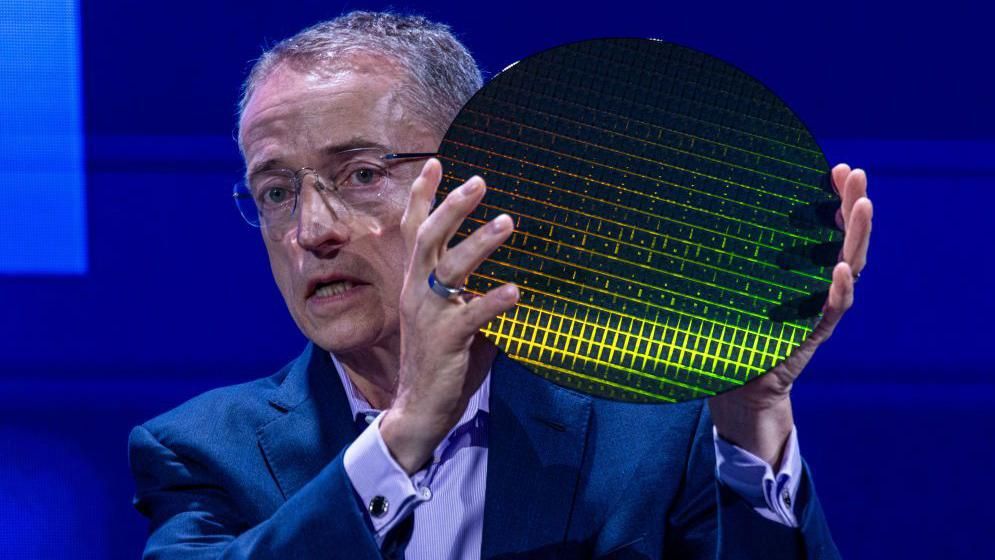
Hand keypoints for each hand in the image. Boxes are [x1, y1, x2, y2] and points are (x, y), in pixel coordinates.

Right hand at [380, 159, 518, 473]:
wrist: (418, 406)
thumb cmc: (440, 358)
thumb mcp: (450, 316)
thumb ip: (468, 291)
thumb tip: (506, 268)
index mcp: (417, 282)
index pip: (415, 230)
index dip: (423, 196)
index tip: (436, 162)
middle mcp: (418, 291)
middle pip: (429, 238)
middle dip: (452, 206)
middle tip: (478, 181)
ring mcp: (430, 315)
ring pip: (450, 269)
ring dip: (479, 243)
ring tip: (507, 222)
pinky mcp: (446, 340)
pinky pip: (472, 316)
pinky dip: (493, 301)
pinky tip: (516, 291)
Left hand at [708, 163, 873, 466]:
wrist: (738, 386)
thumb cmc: (730, 333)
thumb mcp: (728, 289)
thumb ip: (724, 262)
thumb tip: (686, 217)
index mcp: (799, 271)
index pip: (823, 228)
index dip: (832, 199)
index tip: (836, 168)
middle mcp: (814, 286)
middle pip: (843, 239)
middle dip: (852, 204)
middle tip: (856, 173)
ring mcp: (817, 309)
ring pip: (848, 267)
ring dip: (856, 236)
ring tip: (862, 205)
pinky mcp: (812, 335)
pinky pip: (831, 310)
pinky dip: (839, 290)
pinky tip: (842, 268)